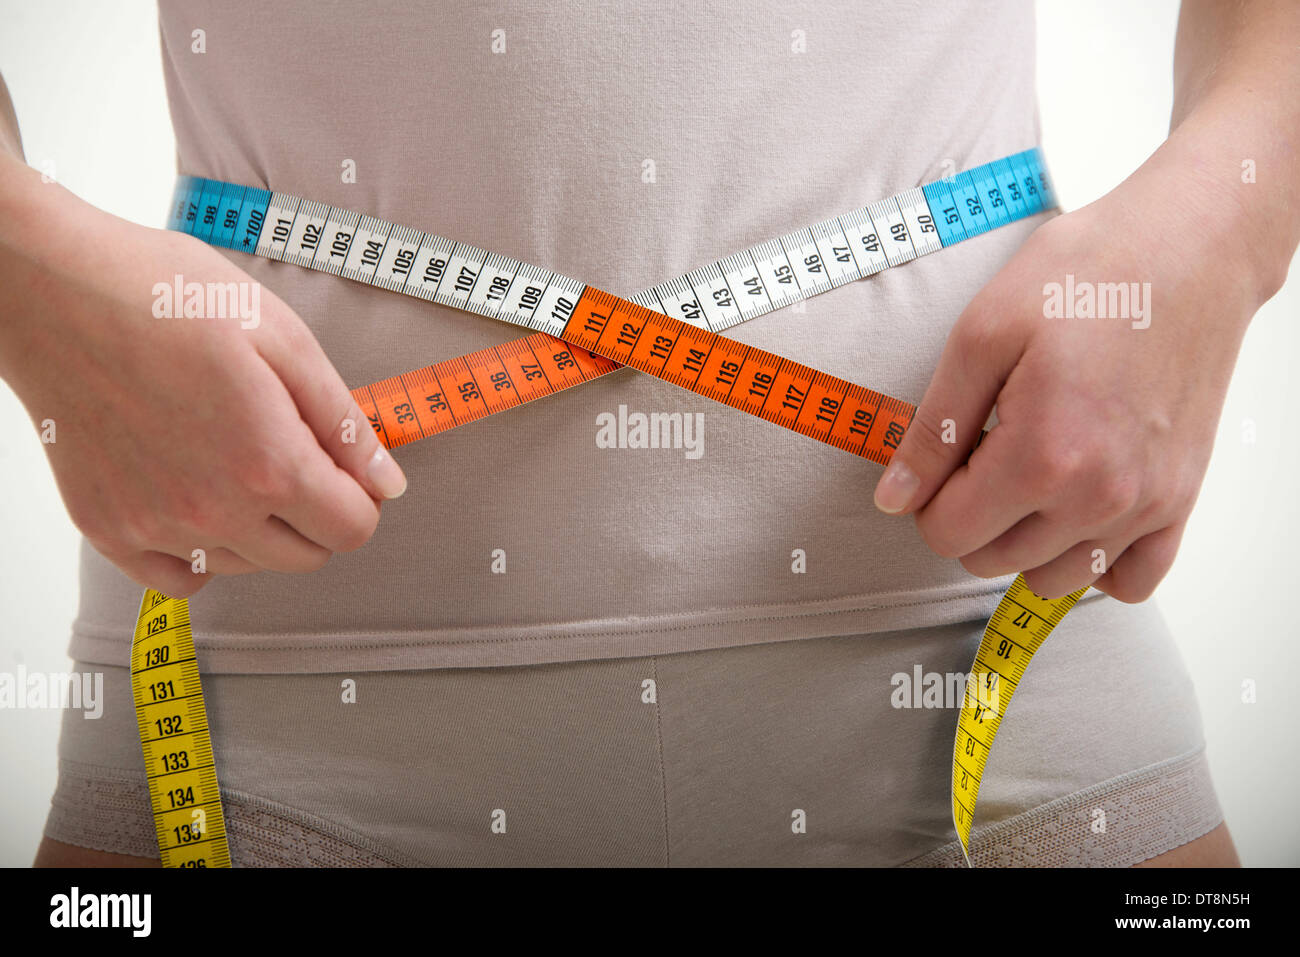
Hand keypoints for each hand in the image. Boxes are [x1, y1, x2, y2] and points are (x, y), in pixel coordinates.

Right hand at [0, 166, 406, 596]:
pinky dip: (198, 551)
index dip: (360, 497)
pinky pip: (178, 579)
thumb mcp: (283, 338)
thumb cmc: (167, 297)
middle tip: (289, 451)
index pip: (352, 529)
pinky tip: (193, 494)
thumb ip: (343, 422)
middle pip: (305, 556)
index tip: (341, 466)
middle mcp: (213, 511)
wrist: (54, 289)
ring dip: (258, 528)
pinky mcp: (107, 529)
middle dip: (316, 513)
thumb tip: (386, 483)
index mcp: (269, 464)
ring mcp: (155, 527)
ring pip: (245, 565)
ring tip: (229, 453)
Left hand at [872, 160, 1262, 601]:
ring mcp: (1146, 504)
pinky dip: (1094, 562)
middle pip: (994, 560)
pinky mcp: (1179, 499)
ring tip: (1029, 476)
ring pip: (1054, 578)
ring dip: (1024, 543)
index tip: (945, 456)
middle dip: (971, 517)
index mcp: (1042, 456)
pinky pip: (1130, 580)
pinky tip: (1075, 514)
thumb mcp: (980, 337)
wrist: (1190, 249)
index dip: (929, 499)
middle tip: (985, 451)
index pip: (949, 534)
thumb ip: (932, 431)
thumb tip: (894, 498)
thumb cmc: (1089, 276)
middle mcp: (1099, 496)